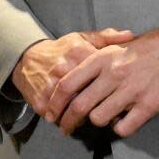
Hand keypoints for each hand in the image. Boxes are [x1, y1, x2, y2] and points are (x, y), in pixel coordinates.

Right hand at [11, 28, 134, 119]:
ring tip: (86, 122)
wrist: (27, 57)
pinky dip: (64, 122)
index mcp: (78, 53)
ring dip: (81, 119)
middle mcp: (64, 69)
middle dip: (98, 108)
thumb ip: (107, 38)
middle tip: (105, 115)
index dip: (111, 89)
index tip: (117, 95)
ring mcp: (51, 86)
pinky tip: (68, 123)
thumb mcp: (82, 38)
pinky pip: (57, 117)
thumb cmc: (62, 50)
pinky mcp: (40, 100)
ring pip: (72, 110)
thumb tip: (131, 35)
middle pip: (88, 96)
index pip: (102, 75)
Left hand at [49, 21, 158, 137]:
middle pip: (79, 105)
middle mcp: (113, 74)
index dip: (55, 102)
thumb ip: (92, 61)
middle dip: (68, 121)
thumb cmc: (144, 49)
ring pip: (99, 118)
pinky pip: (123, 128)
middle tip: (65, 128)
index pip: (67, 84)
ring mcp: (131, 91)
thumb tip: (68, 78)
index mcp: (101, 58)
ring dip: (97, 122)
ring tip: (102, 117)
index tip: (51, 113)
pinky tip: (122, 121)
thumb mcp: (113, 46)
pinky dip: (119, 128)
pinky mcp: (148, 105)